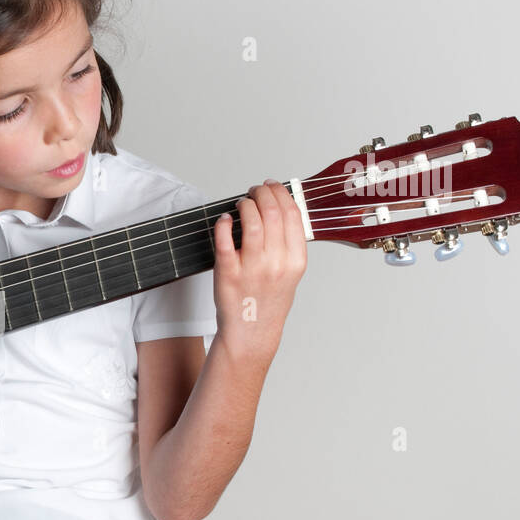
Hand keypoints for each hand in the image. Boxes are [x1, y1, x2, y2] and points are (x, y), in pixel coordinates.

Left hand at [212, 178, 306, 362]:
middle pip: (272, 212)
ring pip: (250, 221)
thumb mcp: (291, 273)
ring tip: (242, 204)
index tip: (273, 187)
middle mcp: (276, 263)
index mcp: (295, 261)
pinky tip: (224, 220)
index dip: (281, 193)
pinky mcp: (228, 273)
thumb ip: (289, 244)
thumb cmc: (269, 301)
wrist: (251, 332)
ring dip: (245, 204)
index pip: (292, 214)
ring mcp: (251, 268)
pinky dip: (223, 224)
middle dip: (262, 193)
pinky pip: (224, 240)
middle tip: (255, 190)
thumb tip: (281, 208)